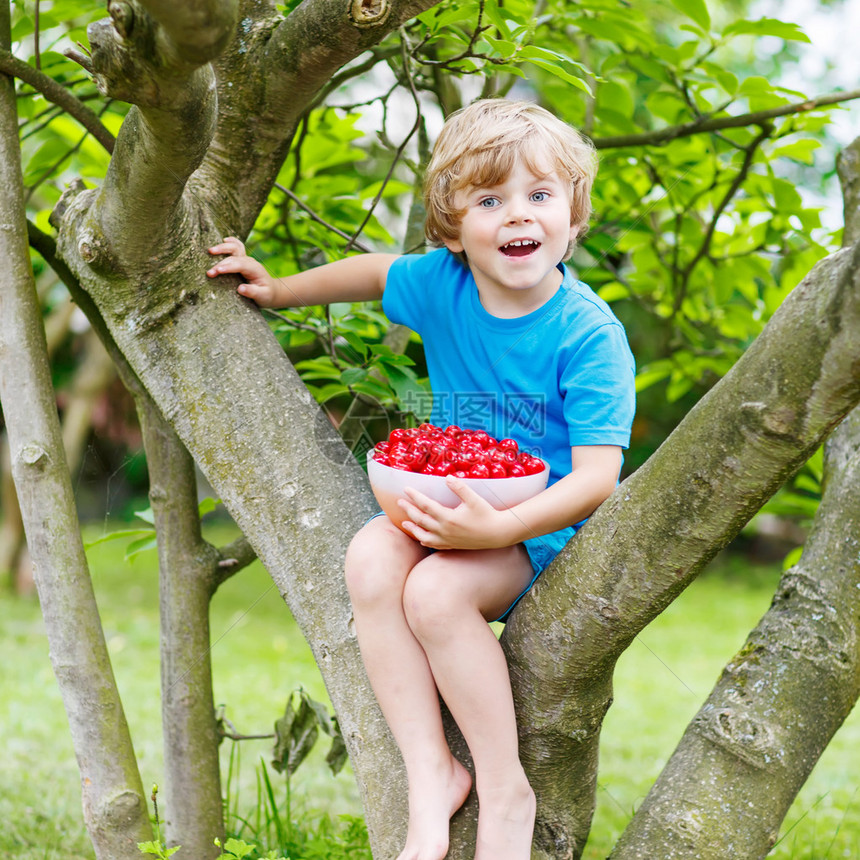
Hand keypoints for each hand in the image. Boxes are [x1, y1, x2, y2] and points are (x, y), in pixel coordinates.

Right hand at [206, 236, 280, 306]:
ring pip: (235, 248)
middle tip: (209, 272)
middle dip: (220, 264)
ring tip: (210, 251)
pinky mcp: (242, 260)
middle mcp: (250, 262)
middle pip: (234, 258)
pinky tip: (225, 239)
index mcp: (255, 270)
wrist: (271, 290)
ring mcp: (246, 259)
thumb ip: (253, 292)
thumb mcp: (263, 296)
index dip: (228, 267)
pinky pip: (237, 247)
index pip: (240, 266)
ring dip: (222, 248)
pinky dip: (231, 242)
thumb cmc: (267, 294)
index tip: (217, 271)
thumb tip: (240, 289)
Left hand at [398, 476, 512, 549]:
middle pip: (421, 520)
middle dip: (409, 510)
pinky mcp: (452, 545)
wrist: (497, 533)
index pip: (426, 505)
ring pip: (424, 535)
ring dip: (413, 528)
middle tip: (399, 502)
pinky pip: (433, 544)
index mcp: (448, 518)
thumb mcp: (474, 499)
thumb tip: (447, 477)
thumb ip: (460, 488)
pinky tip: (421, 537)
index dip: (414, 496)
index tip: (406, 488)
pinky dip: (424, 540)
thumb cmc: (487, 514)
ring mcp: (447, 539)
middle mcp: (444, 530)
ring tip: (404, 522)